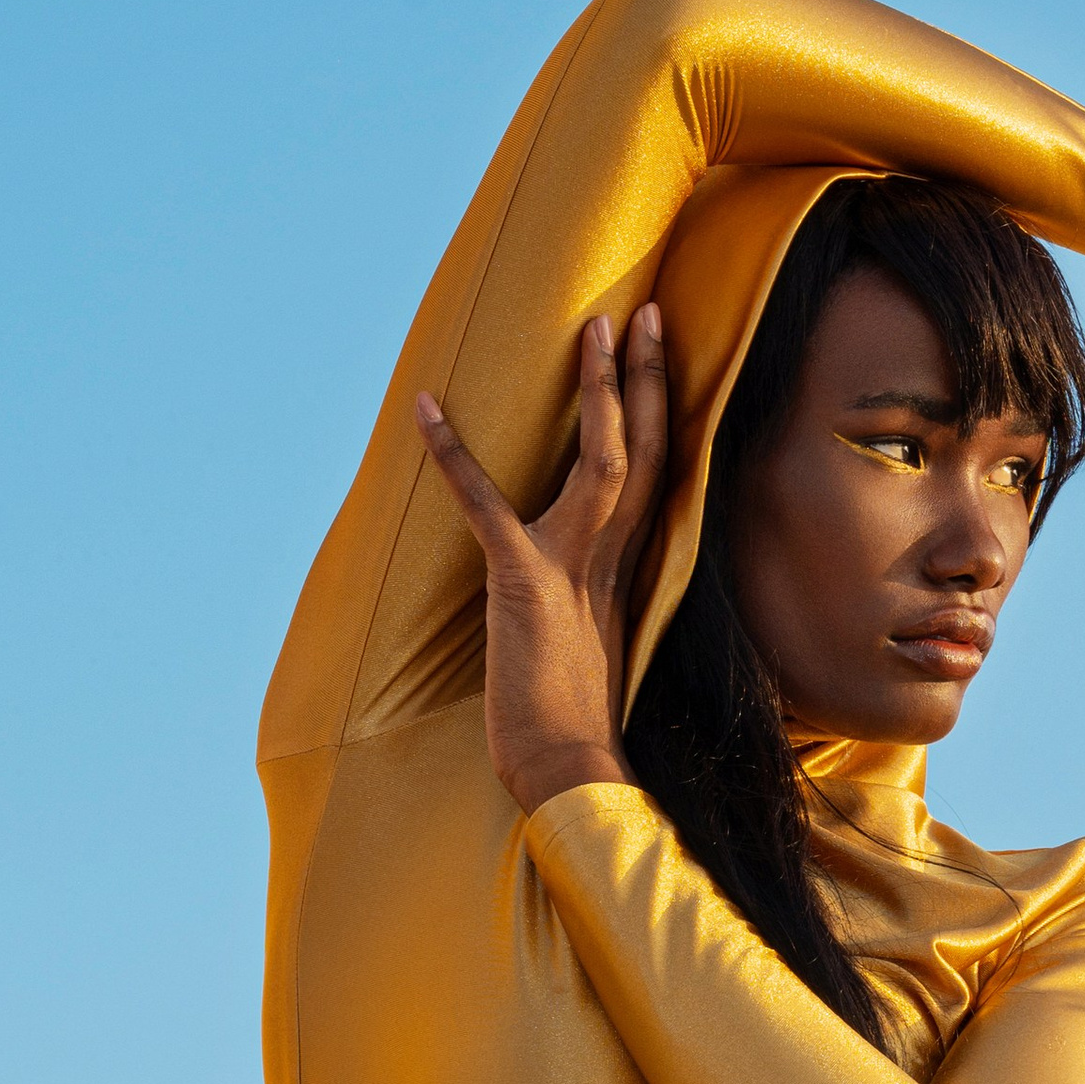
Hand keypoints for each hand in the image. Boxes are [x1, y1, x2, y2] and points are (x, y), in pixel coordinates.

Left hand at [416, 303, 671, 810]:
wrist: (571, 772)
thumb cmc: (575, 725)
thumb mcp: (594, 644)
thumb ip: (592, 598)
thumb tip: (581, 578)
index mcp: (627, 570)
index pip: (657, 474)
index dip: (659, 410)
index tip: (658, 352)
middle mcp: (610, 560)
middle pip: (643, 450)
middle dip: (644, 379)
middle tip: (643, 311)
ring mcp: (569, 568)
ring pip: (599, 462)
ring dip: (596, 394)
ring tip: (590, 330)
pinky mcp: (522, 584)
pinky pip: (485, 505)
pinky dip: (452, 456)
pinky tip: (425, 411)